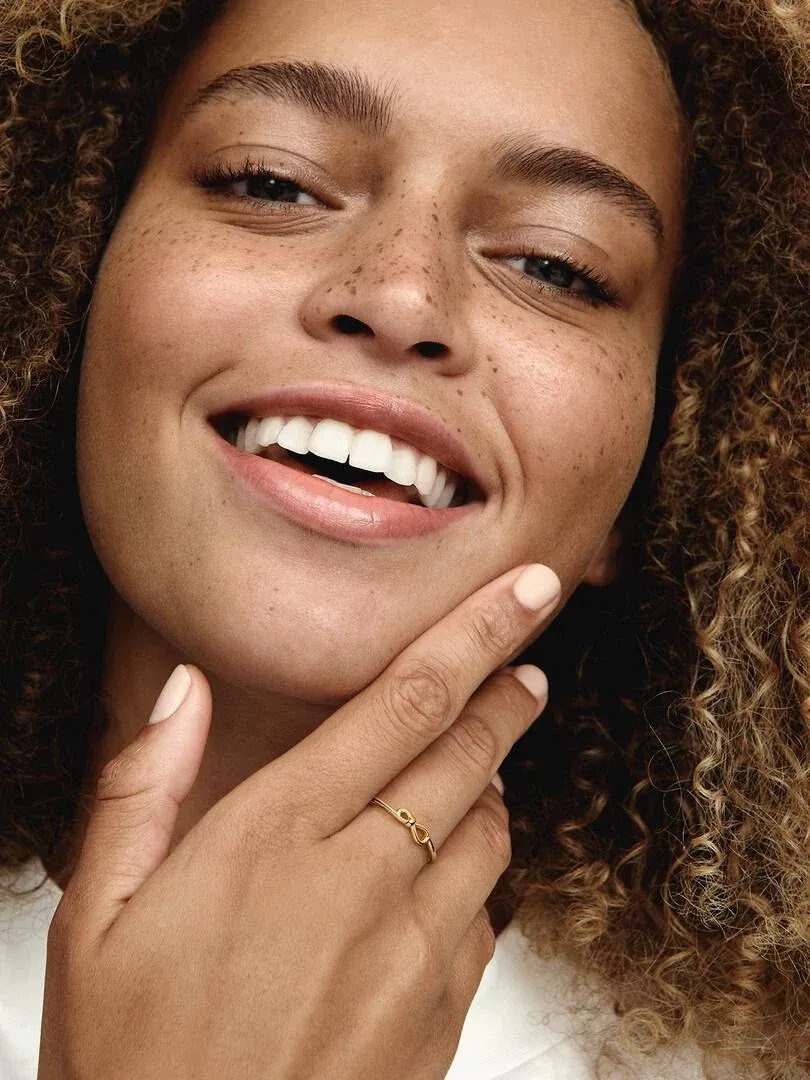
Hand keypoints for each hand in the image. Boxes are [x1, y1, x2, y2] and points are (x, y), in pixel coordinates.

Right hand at [38, 563, 559, 1079]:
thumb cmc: (134, 1061)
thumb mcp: (99, 917)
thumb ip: (145, 787)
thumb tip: (183, 692)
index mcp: (274, 838)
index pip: (405, 703)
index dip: (477, 635)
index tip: (525, 593)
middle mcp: (360, 883)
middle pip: (468, 752)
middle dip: (507, 691)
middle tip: (526, 661)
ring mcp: (413, 952)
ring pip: (491, 828)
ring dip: (491, 782)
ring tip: (475, 764)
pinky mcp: (441, 1013)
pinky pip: (486, 912)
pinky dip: (475, 871)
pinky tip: (440, 873)